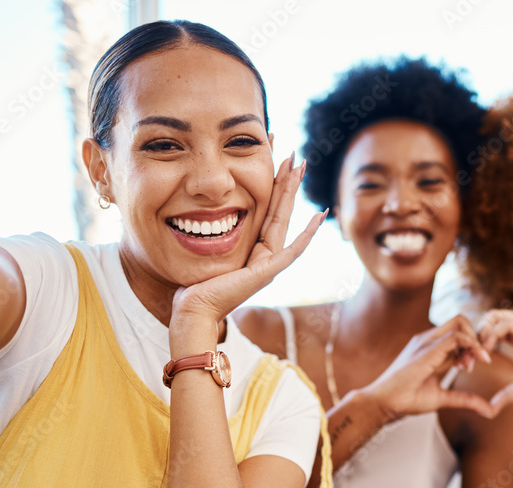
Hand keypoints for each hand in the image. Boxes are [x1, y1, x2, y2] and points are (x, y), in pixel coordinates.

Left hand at [170, 155, 326, 331]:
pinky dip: (308, 233)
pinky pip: (293, 249)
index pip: (264, 206)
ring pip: (286, 219)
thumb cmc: (193, 285)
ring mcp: (269, 262)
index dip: (270, 181)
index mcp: (252, 246)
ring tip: (301, 166)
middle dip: (285, 179)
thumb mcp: (205, 249)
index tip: (273, 155)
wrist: (194, 310)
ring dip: (293, 192)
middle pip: (279, 208)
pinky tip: (319, 215)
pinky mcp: (268, 272)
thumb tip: (202, 211)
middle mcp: (265, 252)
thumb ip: (212, 234)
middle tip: (294, 153)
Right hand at [361, 315, 494, 420]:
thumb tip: (489, 410)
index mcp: (430, 348)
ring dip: (473, 342)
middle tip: (476, 362)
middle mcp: (427, 339)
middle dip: (476, 337)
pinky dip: (470, 345)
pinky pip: (456, 335)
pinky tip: (469, 364)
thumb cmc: (406, 400)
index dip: (471, 344)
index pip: (457, 332)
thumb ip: (465, 400)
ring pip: (460, 322)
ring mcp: (426, 341)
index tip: (472, 366)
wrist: (383, 403)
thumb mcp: (442, 398)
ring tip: (469, 366)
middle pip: (460, 321)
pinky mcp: (427, 349)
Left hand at [476, 309, 512, 413]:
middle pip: (487, 318)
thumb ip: (507, 394)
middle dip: (473, 336)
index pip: (488, 329)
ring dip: (480, 335)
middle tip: (468, 357)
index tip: (468, 363)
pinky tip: (488, 355)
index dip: (475, 343)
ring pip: (492, 317)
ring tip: (477, 356)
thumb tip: (490, 410)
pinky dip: (490, 337)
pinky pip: (503, 325)